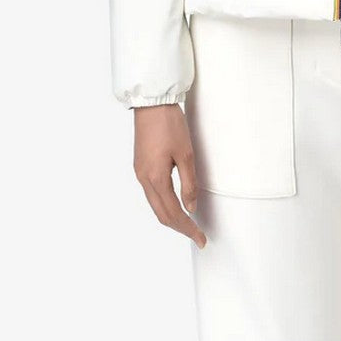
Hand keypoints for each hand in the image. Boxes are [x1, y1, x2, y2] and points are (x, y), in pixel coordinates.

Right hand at [132, 103, 206, 247]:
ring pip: (155, 205)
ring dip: (171, 217)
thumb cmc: (169, 124)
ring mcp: (140, 173)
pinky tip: (175, 204)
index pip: (173, 213)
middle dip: (180, 227)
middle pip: (161, 214)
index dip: (188, 228)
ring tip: (188, 224)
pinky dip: (164, 204)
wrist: (151, 103)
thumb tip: (191, 207)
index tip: (200, 238)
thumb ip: (189, 183)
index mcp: (155, 178)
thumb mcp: (186, 154)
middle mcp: (144, 179)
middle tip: (197, 235)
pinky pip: (152, 194)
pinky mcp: (140, 166)